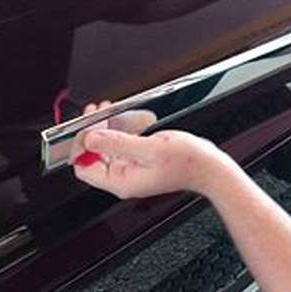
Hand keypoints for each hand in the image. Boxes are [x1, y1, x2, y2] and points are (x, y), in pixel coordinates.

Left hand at [69, 105, 241, 198]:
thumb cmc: (188, 162)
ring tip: (104, 110)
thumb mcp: (151, 148)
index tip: (87, 125)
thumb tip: (91, 138)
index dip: (81, 145)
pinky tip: (119, 118)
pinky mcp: (140, 161)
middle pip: (92, 156)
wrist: (210, 167)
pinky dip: (116, 131)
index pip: (84, 166)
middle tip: (95, 112)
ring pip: (104, 148)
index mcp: (121, 181)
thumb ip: (118, 143)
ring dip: (102, 128)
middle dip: (91, 132)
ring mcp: (131, 170)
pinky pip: (119, 146)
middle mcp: (123, 178)